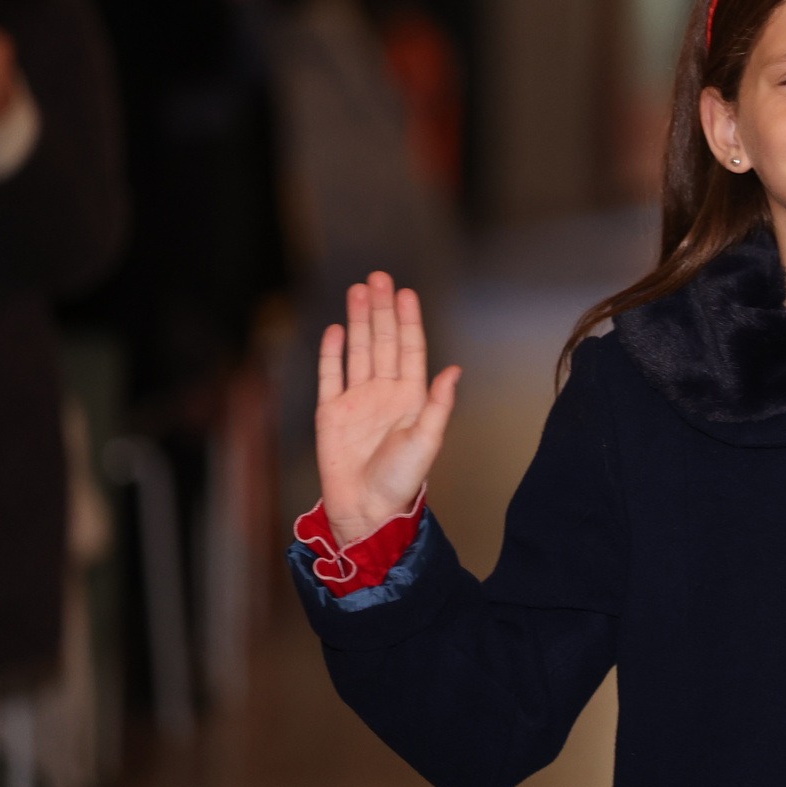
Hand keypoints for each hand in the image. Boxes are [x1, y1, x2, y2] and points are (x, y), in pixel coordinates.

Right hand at [316, 272, 459, 545]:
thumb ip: (439, 403)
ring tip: (358, 291)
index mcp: (411, 397)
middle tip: (378, 278)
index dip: (408, 320)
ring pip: (357, 350)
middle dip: (381, 309)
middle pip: (382, 341)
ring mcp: (356, 400)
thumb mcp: (428, 440)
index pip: (409, 349)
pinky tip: (337, 329)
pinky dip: (332, 352)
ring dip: (358, 321)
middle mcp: (384, 392)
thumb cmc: (402, 480)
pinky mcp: (330, 412)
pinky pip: (330, 375)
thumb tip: (455, 369)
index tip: (406, 293)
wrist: (367, 509)